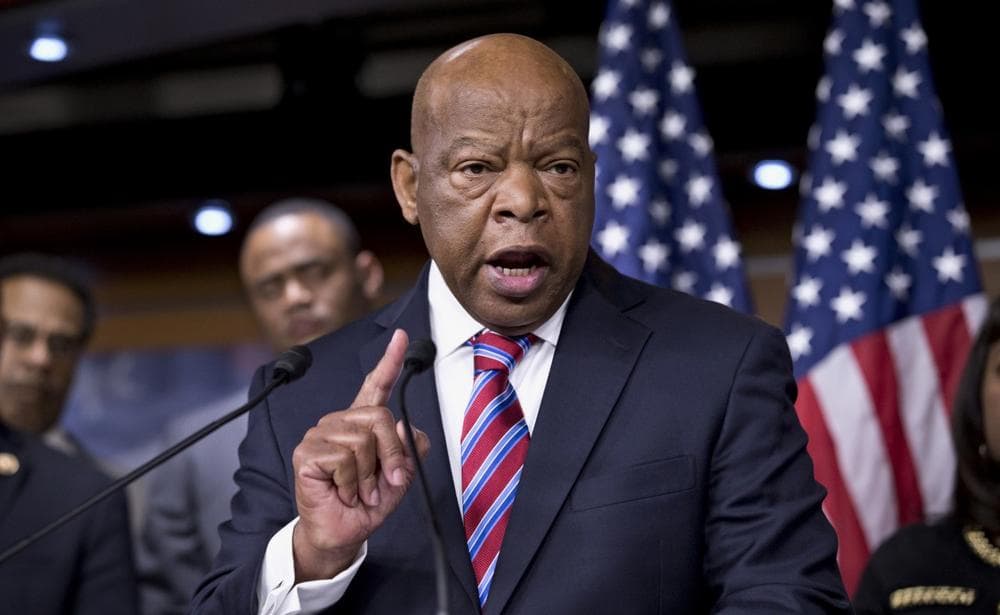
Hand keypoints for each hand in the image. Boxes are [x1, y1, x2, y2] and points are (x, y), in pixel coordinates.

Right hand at [290, 328, 430, 580]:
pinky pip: (344, 458)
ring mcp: (320, 435)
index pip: (377, 385)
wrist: (344, 532)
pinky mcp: (306, 453)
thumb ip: (410, 448)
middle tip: (385, 482)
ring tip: (360, 490)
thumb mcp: (400, 475)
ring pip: (363, 441)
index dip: (390, 361)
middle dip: (391, 455)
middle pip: (380, 418)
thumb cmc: (368, 502)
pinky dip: (352, 482)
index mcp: (363, 422)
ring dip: (370, 476)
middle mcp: (340, 422)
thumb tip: (405, 427)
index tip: (402, 337)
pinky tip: (342, 491)